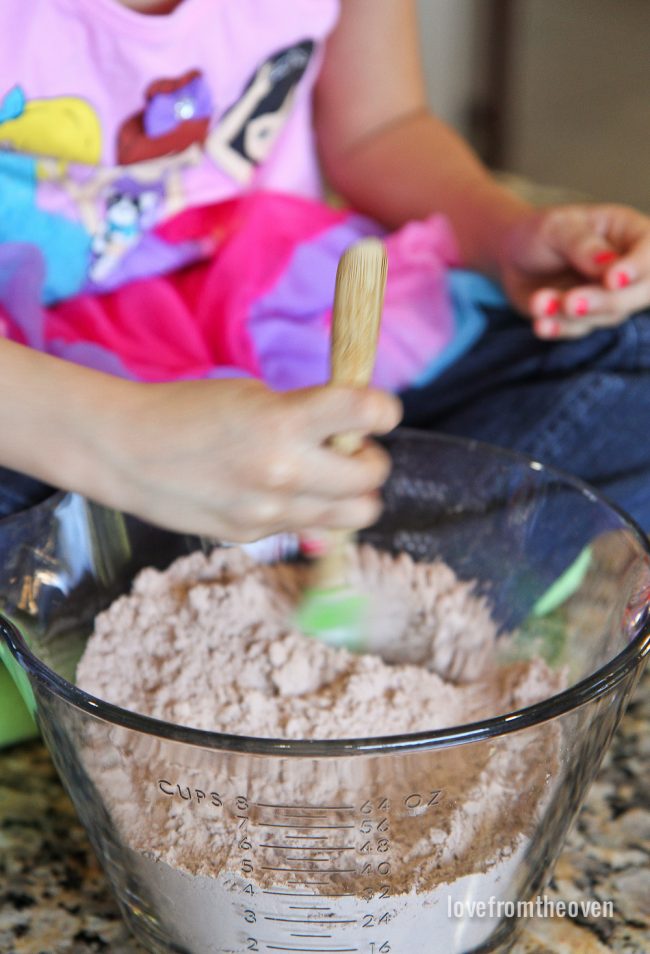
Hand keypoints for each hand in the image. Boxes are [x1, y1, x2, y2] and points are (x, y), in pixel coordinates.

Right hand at [99, 378, 401, 539]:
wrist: (127, 451)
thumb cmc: (189, 410)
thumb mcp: (254, 396)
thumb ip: (307, 416)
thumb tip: (352, 433)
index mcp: (284, 421)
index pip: (369, 414)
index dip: (384, 410)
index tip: (378, 410)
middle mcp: (284, 471)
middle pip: (372, 477)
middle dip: (368, 459)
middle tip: (345, 447)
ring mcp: (271, 512)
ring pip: (356, 515)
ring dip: (351, 493)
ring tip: (323, 476)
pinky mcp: (254, 536)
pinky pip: (310, 528)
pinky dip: (311, 510)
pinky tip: (280, 491)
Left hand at [498, 204, 649, 338]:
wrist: (512, 256)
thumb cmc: (540, 232)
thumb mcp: (556, 228)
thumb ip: (583, 246)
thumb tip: (609, 267)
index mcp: (628, 232)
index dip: (637, 267)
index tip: (612, 280)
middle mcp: (626, 266)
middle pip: (638, 292)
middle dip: (605, 301)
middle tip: (570, 302)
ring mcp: (609, 295)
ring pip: (607, 315)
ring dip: (573, 314)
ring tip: (538, 302)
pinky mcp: (586, 318)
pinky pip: (578, 329)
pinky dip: (558, 328)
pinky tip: (540, 325)